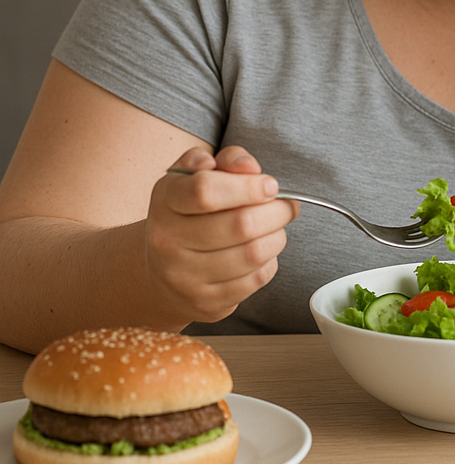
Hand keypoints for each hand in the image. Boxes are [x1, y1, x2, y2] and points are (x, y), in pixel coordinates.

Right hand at [145, 146, 299, 324]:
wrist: (160, 269)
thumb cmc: (189, 212)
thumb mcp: (197, 176)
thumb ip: (226, 160)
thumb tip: (249, 167)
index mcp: (165, 202)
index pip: (205, 191)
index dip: (248, 186)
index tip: (270, 185)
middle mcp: (168, 242)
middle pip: (241, 225)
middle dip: (277, 211)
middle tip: (286, 205)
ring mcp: (185, 277)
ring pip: (254, 253)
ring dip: (277, 236)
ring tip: (275, 227)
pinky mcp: (206, 303)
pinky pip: (256, 279)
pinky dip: (270, 261)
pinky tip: (262, 251)